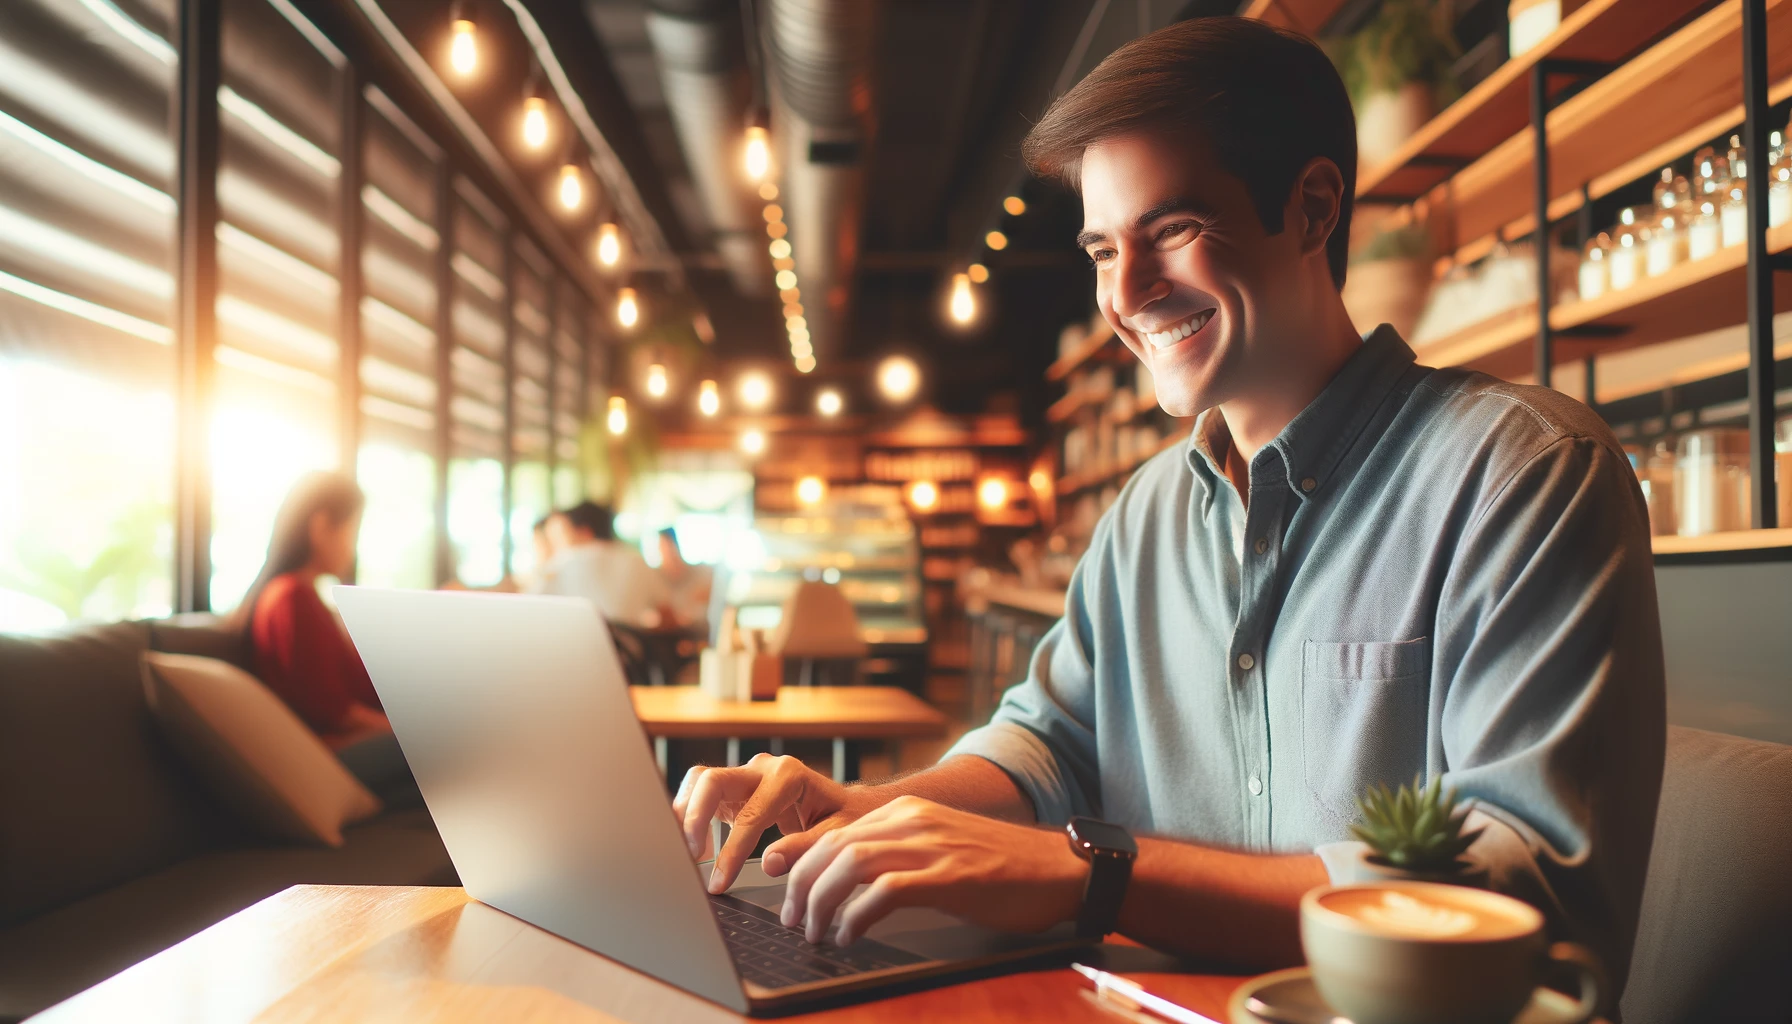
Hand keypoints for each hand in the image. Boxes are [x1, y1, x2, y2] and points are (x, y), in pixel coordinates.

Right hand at [671, 753, 866, 892]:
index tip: (719, 881)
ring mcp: (746, 775)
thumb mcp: (836, 835)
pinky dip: (691, 816)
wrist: (847, 804)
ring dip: (686, 815)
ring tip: (688, 853)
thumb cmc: (845, 818)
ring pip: (700, 782)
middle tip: (690, 857)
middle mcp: (763, 768)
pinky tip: (696, 847)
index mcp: (788, 776)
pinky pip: (702, 793)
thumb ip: (804, 848)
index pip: (749, 815)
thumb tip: (769, 864)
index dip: (731, 852)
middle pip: (711, 780)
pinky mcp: (736, 789)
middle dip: (694, 818)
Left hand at [779, 795, 1087, 945]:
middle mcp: (912, 820)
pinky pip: (883, 892)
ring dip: (821, 902)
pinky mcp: (947, 876)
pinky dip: (856, 916)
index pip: (835, 828)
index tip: (777, 881)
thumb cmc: (1002, 870)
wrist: (1059, 870)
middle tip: (793, 921)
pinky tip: (850, 936)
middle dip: (800, 885)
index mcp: (908, 812)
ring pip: (849, 865)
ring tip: (814, 932)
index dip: (798, 855)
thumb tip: (851, 882)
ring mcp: (930, 846)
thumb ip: (898, 855)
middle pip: (832, 846)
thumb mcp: (941, 850)